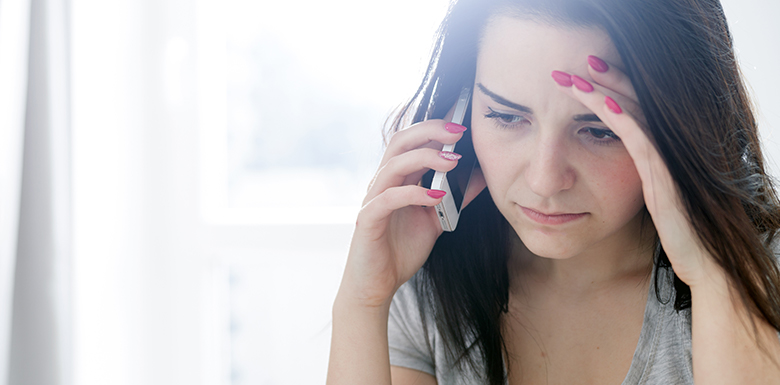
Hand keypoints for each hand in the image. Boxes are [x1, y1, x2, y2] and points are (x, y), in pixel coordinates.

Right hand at [338, 109, 486, 308]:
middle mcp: (382, 182)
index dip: (434, 127)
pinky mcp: (368, 219)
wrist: (376, 285)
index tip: (463, 123)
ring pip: (395, 164)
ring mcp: (373, 199)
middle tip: (459, 132)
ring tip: (453, 161)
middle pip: (400, 142)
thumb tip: (480, 178)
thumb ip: (455, 199)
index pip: (412, 141)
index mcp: (397, 179)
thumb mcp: (436, 220)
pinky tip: (437, 196)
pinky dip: (414, 194)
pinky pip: (389, 198)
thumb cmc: (401, 250)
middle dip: (430, 132)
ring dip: (425, 158)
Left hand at [553, 56, 714, 285]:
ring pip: (634, 114)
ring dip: (605, 92)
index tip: (579, 76)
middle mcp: (661, 149)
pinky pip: (640, 139)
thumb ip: (630, 178)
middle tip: (578, 63)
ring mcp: (663, 159)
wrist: (699, 259)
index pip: (629, 108)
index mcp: (652, 152)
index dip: (607, 89)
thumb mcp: (643, 198)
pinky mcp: (662, 175)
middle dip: (605, 80)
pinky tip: (601, 104)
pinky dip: (621, 119)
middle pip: (632, 102)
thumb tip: (598, 175)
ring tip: (580, 75)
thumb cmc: (672, 231)